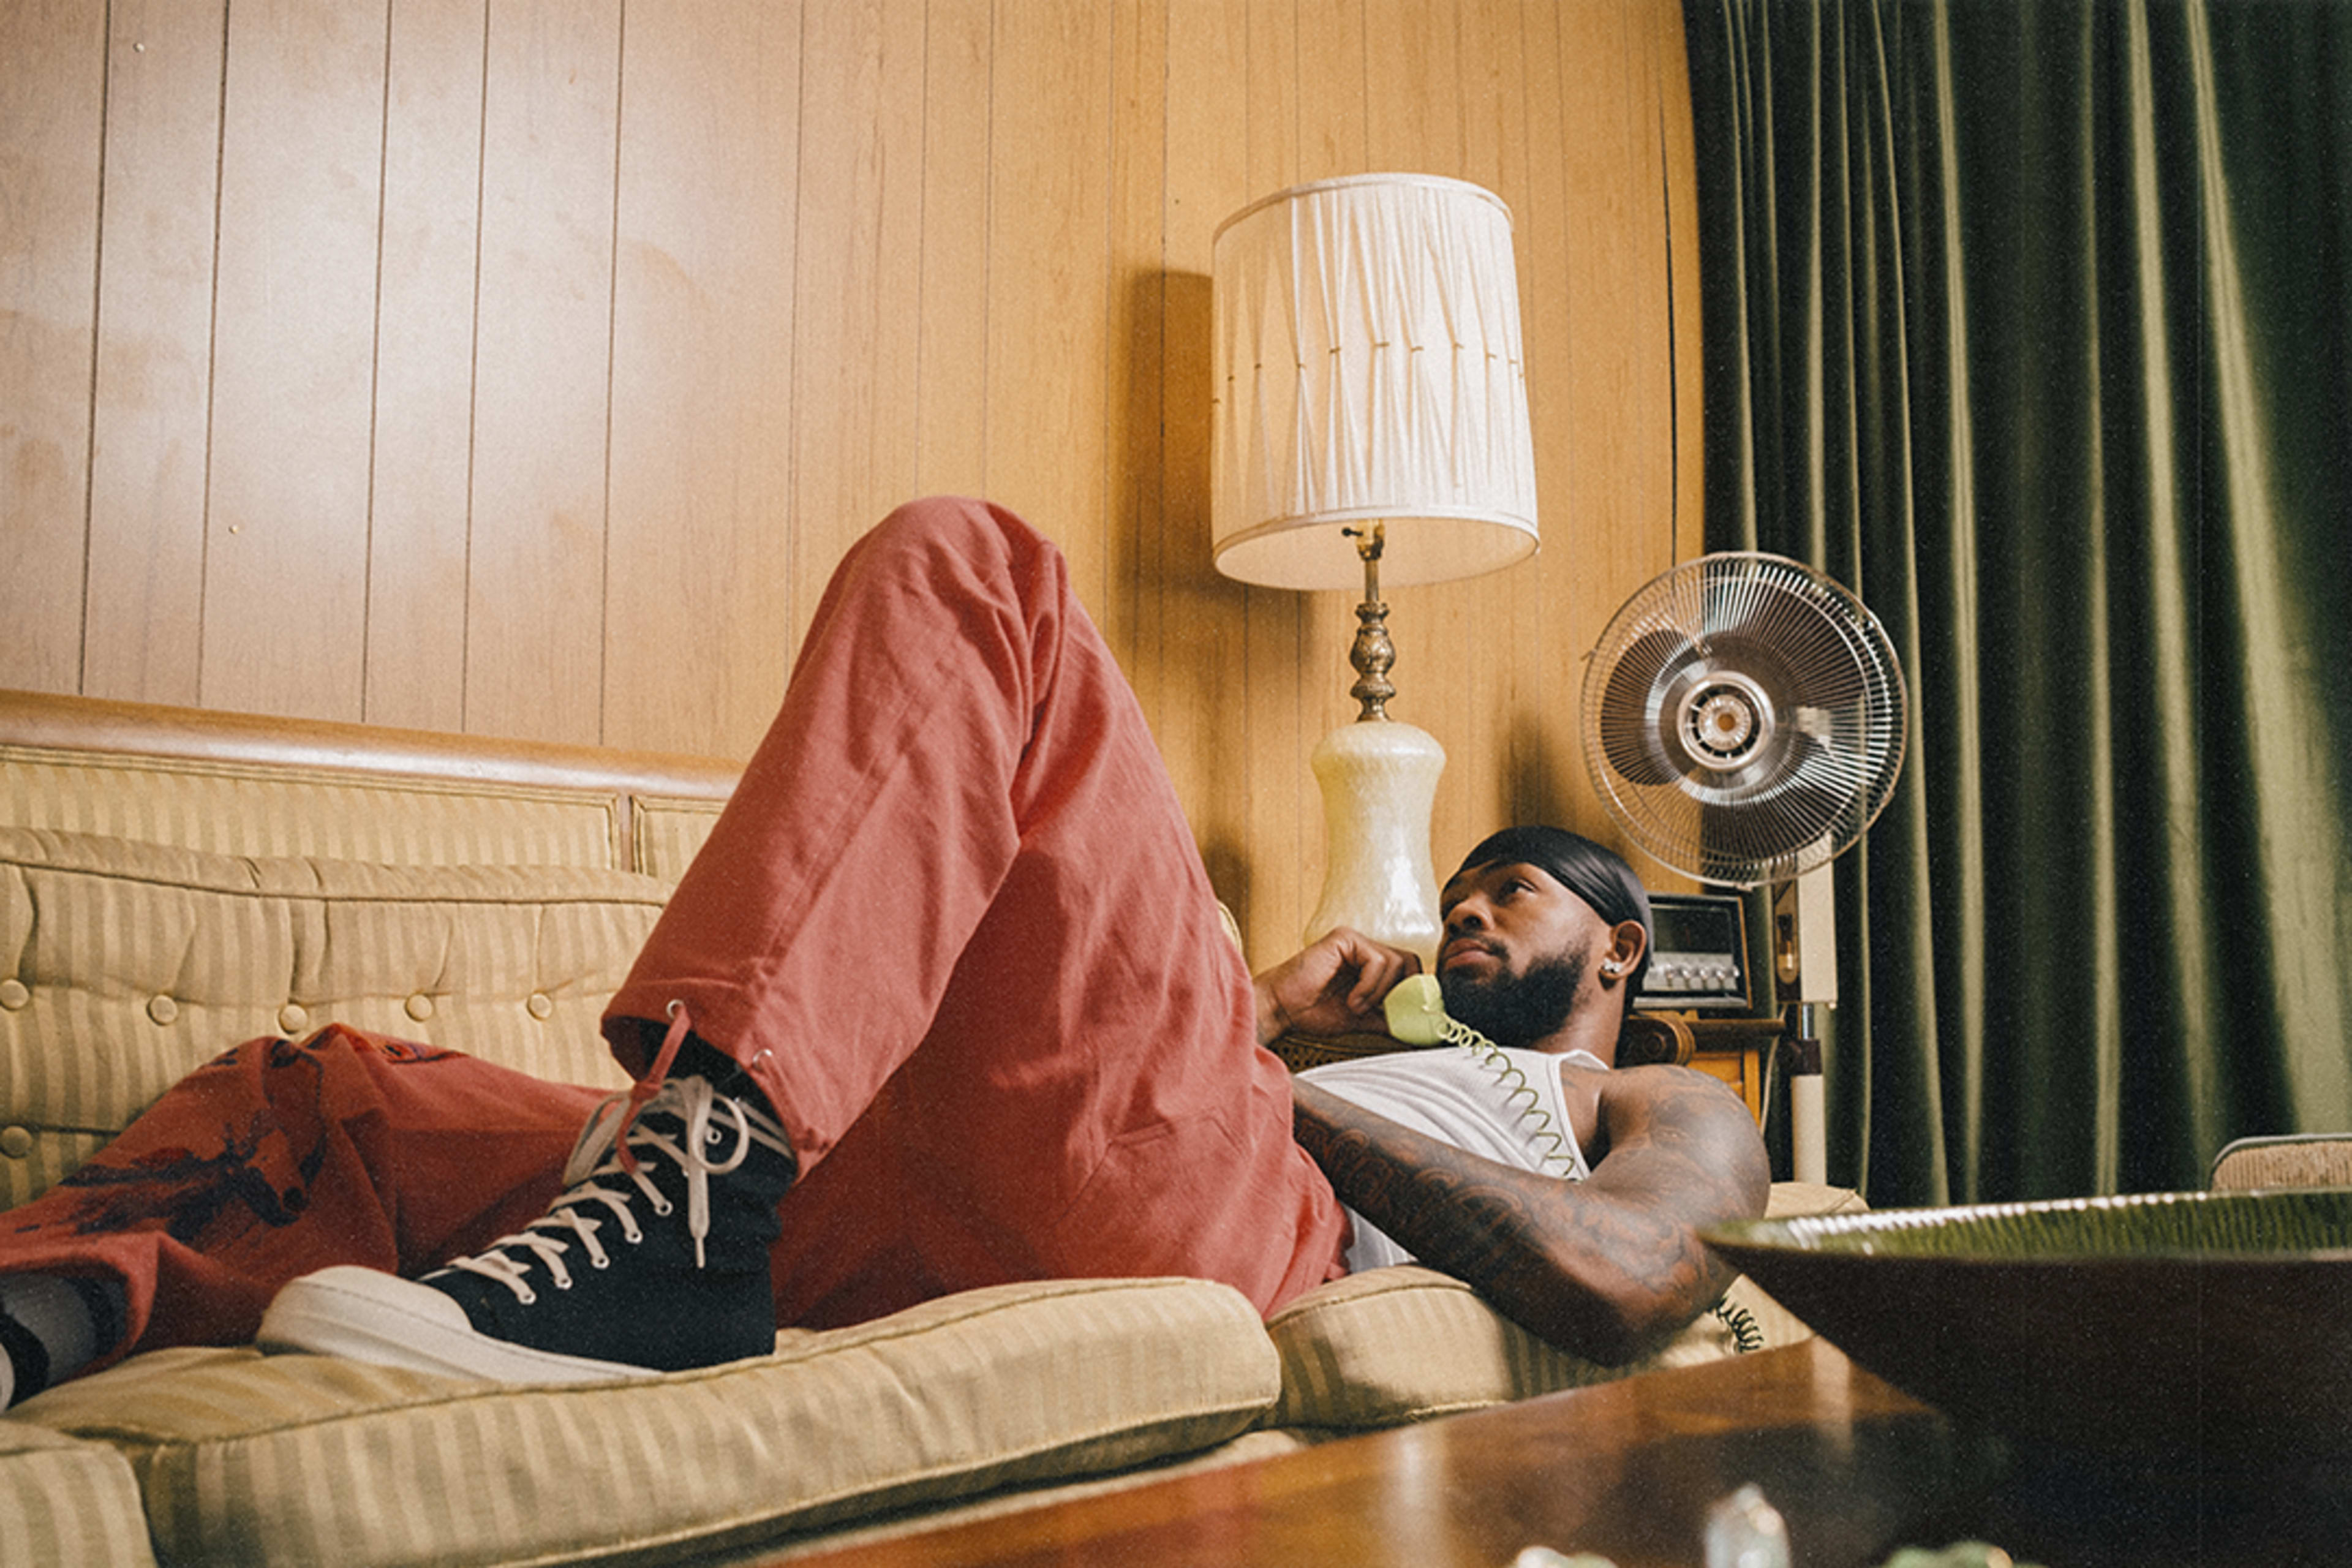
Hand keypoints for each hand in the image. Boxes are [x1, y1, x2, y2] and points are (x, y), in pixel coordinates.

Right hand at [1252, 928, 1421, 1044]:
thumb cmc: (1313, 1012)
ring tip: (1356, 1007)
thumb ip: (1387, 1018)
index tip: (1405, 1015)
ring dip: (1379, 992)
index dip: (1411, 991)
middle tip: (1383, 1010)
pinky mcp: (1345, 939)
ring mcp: (1356, 942)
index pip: (1409, 970)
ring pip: (1395, 962)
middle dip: (1401, 991)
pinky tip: (1351, 1000)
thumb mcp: (1361, 1019)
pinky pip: (1376, 960)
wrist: (1282, 1009)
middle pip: (1409, 962)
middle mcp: (1366, 949)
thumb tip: (1416, 1030)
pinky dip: (1368, 986)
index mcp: (1371, 965)